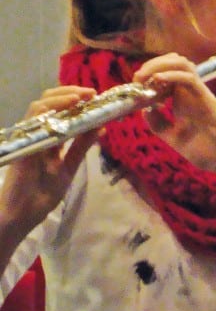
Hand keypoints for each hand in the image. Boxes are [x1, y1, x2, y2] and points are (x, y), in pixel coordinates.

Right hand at [0, 86, 97, 235]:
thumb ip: (81, 148)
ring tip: (80, 97)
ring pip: (39, 107)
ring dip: (61, 98)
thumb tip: (100, 128)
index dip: (76, 100)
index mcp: (49, 140)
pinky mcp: (23, 146)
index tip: (95, 96)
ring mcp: (29, 139)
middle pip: (48, 103)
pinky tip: (64, 109)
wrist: (20, 218)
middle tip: (90, 93)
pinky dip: (47, 112)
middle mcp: (38, 135)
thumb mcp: (68, 168)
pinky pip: (32, 123)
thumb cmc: (40, 196)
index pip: (60, 111)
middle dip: (70, 92)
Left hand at [133, 53, 215, 177]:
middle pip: (172, 62)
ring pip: (181, 64)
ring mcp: (198, 93)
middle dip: (151, 65)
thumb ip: (160, 124)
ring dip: (160, 65)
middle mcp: (189, 92)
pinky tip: (158, 80)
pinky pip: (189, 78)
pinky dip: (172, 74)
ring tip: (145, 76)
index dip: (147, 75)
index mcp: (181, 100)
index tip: (134, 86)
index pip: (165, 74)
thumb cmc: (207, 150)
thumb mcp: (175, 137)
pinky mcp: (205, 97)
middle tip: (136, 79)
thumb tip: (144, 109)